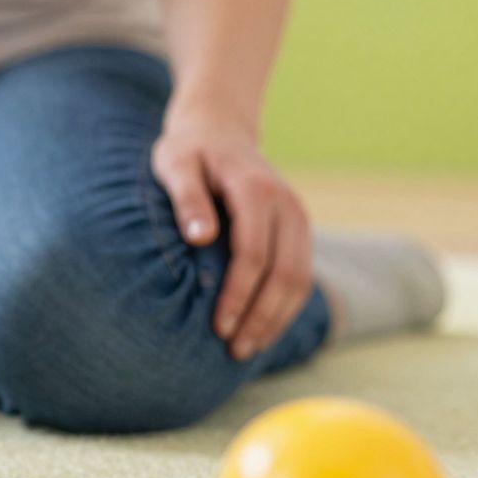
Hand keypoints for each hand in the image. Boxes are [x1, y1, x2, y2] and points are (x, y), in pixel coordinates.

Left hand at [152, 109, 312, 361]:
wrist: (219, 127)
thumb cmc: (189, 150)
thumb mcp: (176, 164)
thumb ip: (187, 198)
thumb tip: (200, 239)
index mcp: (257, 190)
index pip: (254, 254)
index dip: (238, 294)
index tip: (218, 326)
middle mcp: (287, 206)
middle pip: (286, 274)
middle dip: (262, 317)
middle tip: (234, 350)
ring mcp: (298, 218)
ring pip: (301, 280)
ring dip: (277, 318)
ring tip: (248, 348)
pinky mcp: (297, 231)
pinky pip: (300, 275)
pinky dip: (285, 306)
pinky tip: (261, 328)